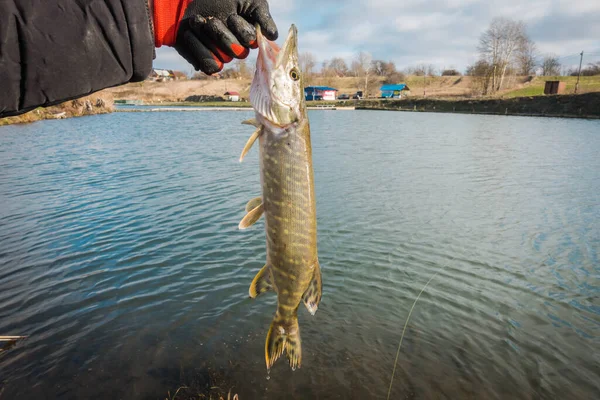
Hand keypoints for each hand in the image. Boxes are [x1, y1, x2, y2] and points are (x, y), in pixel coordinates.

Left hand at [153, 0, 277, 73]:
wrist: (191, 0)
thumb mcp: (248, 0)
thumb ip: (262, 14)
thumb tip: (273, 35)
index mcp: (248, 35)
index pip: (251, 41)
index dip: (242, 29)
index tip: (232, 15)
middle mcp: (237, 47)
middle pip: (237, 52)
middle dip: (222, 32)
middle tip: (212, 19)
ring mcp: (221, 55)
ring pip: (223, 58)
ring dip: (207, 36)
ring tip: (198, 21)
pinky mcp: (205, 61)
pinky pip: (209, 66)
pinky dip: (197, 48)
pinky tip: (190, 33)